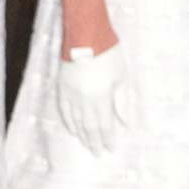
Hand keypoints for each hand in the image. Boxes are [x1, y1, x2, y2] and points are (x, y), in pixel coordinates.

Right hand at [57, 41, 132, 156]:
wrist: (85, 35)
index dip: (107, 138)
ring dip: (81, 134)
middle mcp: (84, 99)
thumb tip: (125, 122)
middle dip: (94, 141)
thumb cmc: (108, 54)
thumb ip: (122, 101)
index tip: (110, 148)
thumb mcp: (121, 76)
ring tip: (86, 144)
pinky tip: (72, 129)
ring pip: (75, 120)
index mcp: (100, 97)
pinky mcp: (62, 88)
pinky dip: (68, 121)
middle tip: (98, 153)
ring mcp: (71, 94)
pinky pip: (64, 110)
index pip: (104, 124)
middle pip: (89, 126)